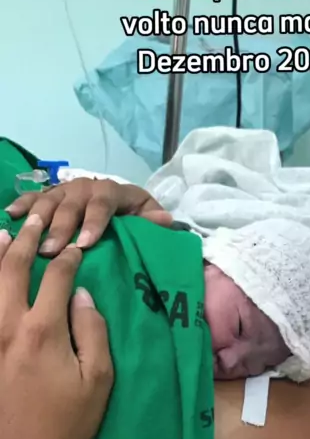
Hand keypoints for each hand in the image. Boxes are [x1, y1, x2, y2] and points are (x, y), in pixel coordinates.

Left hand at [0, 216, 112, 438]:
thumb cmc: (67, 425)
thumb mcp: (99, 382)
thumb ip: (93, 332)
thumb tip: (83, 296)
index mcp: (45, 330)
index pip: (56, 277)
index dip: (68, 258)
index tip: (76, 249)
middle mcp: (8, 326)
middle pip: (13, 268)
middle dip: (27, 240)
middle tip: (37, 223)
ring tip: (3, 232)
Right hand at [5, 177, 172, 255]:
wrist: (123, 201)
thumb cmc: (135, 214)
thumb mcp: (149, 215)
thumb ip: (155, 219)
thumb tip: (164, 221)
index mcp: (111, 191)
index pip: (102, 205)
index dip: (93, 223)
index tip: (84, 245)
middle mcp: (86, 187)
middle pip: (71, 206)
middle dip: (61, 229)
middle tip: (52, 251)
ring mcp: (66, 190)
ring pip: (49, 202)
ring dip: (39, 221)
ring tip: (30, 240)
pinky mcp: (52, 196)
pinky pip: (34, 198)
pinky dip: (22, 204)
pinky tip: (10, 215)